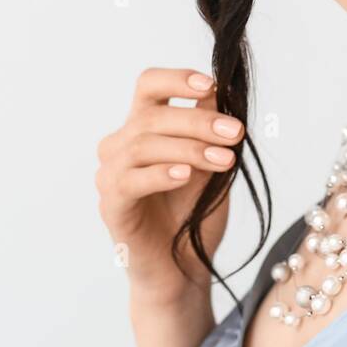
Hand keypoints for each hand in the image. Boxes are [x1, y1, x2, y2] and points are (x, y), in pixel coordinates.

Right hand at [95, 67, 244, 300]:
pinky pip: (130, 180)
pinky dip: (160, 174)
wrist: (183, 268)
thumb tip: (221, 89)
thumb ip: (211, 129)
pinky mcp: (110, 205)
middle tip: (236, 133)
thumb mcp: (212, 164)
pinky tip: (186, 175)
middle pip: (152, 115)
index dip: (176, 78)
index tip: (211, 85)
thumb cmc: (194, 213)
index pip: (149, 85)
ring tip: (225, 160)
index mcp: (144, 127)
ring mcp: (111, 175)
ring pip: (143, 145)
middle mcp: (120, 146)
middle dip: (199, 121)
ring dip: (189, 148)